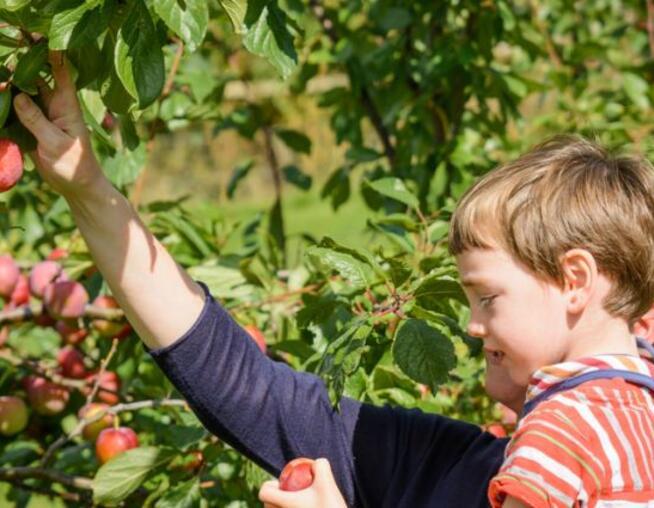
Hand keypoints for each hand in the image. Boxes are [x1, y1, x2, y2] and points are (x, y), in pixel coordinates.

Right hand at [13, 51, 105, 198]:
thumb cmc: (75, 165)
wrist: (78, 186)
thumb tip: (19, 95)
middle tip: (4, 65)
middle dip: (19, 68)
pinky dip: (6, 107)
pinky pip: (16, 112)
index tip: (36, 37)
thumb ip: (37, 120)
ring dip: (9, 87)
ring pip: (22, 94)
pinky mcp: (33, 128)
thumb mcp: (56, 143)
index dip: (50, 52)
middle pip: (35, 79)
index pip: (60, 71)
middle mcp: (55, 105)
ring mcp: (43, 116)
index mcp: (67, 104)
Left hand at [258, 458, 346, 507]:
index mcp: (285, 503)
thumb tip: (316, 463)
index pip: (263, 492)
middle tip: (290, 493)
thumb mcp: (328, 483)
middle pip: (267, 505)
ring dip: (280, 507)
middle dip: (275, 497)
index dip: (269, 485)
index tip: (282, 484)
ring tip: (297, 504)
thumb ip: (321, 466)